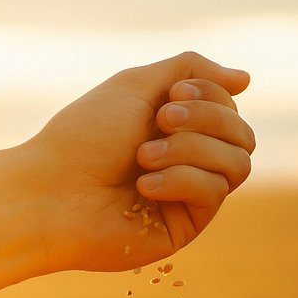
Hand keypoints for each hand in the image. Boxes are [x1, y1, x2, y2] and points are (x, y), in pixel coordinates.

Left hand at [0, 51, 253, 297]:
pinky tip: (144, 185)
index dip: (210, 95)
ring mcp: (189, 195)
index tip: (171, 95)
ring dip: (191, 149)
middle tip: (160, 121)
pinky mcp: (186, 226)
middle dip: (205, 120)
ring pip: (238, 163)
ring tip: (144, 156)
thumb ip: (191, 70)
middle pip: (243, 134)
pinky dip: (181, 180)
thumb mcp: (136, 85)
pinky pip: (215, 193)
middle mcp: (188, 159)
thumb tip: (247, 79)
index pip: (230, 106)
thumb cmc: (83, 137)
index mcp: (177, 126)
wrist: (50, 191)